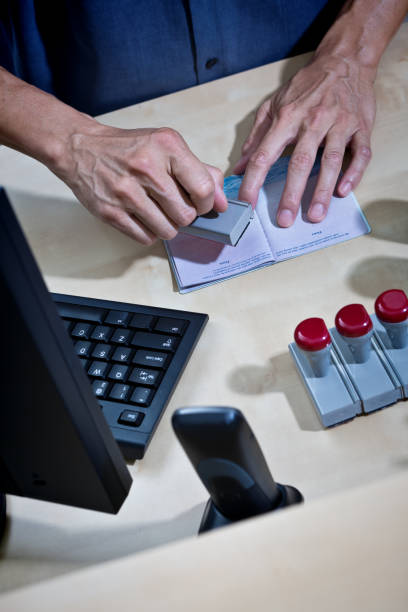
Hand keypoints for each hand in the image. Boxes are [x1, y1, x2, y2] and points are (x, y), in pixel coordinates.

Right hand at [56, 124, 227, 244]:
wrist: (80, 148)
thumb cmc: (128, 149)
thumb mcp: (167, 146)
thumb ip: (199, 171)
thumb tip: (222, 202)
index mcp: (166, 146)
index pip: (203, 188)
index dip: (206, 203)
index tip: (200, 203)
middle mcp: (146, 167)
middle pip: (186, 215)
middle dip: (185, 216)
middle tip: (175, 206)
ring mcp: (126, 192)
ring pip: (168, 231)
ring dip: (168, 227)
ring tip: (158, 212)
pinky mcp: (111, 211)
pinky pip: (145, 237)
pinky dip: (149, 232)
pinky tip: (143, 217)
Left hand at [233, 54, 375, 225]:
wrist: (344, 61)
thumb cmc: (306, 87)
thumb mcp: (274, 105)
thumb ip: (256, 138)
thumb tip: (238, 167)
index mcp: (287, 118)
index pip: (265, 155)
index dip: (254, 181)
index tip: (248, 204)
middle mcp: (312, 122)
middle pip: (299, 162)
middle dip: (291, 194)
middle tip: (284, 219)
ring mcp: (339, 124)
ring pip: (330, 160)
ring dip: (321, 190)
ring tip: (315, 214)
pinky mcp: (360, 127)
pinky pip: (359, 153)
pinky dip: (353, 173)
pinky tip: (343, 191)